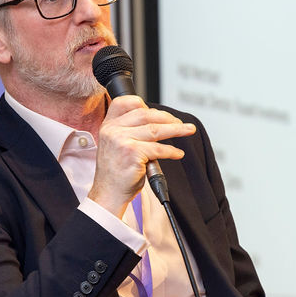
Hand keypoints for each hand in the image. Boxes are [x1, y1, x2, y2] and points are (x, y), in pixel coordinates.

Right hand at [88, 95, 195, 215]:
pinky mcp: (132, 153)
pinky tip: (178, 154)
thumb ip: (129, 131)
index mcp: (108, 125)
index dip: (144, 104)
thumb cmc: (115, 173)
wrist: (108, 194)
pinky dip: (171, 151)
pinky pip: (158, 149)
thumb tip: (157, 122)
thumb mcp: (116, 145)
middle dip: (167, 118)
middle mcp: (113, 130)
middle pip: (145, 114)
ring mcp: (121, 140)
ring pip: (155, 130)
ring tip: (188, 130)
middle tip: (181, 123)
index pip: (124, 102)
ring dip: (176, 130)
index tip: (159, 112)